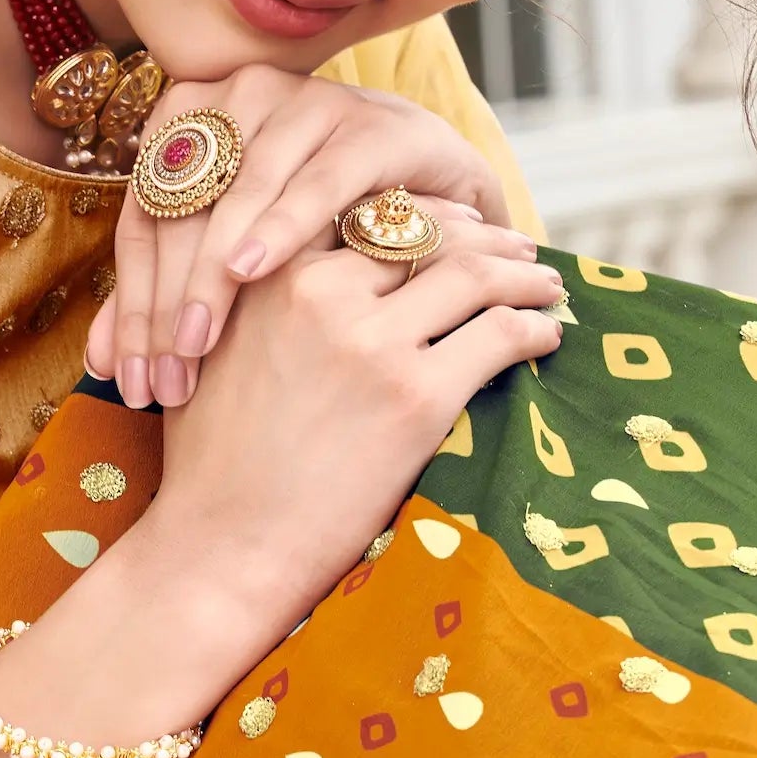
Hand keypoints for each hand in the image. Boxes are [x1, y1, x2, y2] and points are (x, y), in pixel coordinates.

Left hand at [86, 64, 518, 409]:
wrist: (443, 195)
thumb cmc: (326, 229)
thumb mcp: (239, 258)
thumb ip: (169, 297)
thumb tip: (97, 365)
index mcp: (191, 117)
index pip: (142, 223)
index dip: (132, 310)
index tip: (134, 384)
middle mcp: (242, 96)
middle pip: (180, 211)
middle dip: (167, 307)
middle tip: (166, 381)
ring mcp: (307, 103)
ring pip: (236, 196)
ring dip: (212, 276)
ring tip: (197, 346)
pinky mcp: (371, 125)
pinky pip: (315, 181)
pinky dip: (281, 225)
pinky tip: (254, 271)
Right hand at [137, 201, 562, 645]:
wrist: (219, 547)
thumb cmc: (210, 465)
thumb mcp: (211, 353)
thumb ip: (256, 302)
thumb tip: (301, 280)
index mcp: (269, 273)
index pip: (367, 211)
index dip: (423, 212)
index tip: (457, 222)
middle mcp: (321, 292)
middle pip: (428, 234)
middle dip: (482, 236)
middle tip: (516, 245)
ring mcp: (372, 344)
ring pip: (475, 274)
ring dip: (523, 274)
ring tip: (546, 283)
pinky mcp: (416, 398)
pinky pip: (499, 336)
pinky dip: (533, 328)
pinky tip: (546, 336)